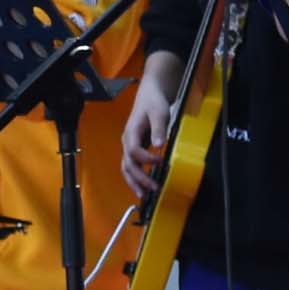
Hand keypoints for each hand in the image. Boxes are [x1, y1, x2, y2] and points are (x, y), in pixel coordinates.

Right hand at [120, 65, 180, 194]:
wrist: (150, 94)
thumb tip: (159, 144)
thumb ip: (158, 127)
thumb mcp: (158, 112)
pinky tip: (145, 187)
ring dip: (135, 182)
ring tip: (144, 195)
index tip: (161, 161)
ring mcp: (130, 146)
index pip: (134, 151)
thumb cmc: (153, 102)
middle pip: (128, 164)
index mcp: (131, 133)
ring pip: (128, 168)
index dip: (146, 158)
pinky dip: (137, 178)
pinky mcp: (136, 149)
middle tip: (152, 189)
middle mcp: (127, 142)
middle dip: (139, 178)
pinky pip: (133, 166)